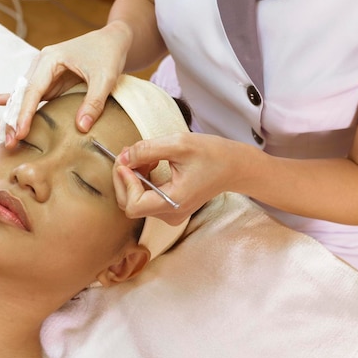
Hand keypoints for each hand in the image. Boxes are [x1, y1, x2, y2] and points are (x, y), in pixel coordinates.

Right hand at [0, 21, 132, 146]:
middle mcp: (41, 64)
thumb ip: (94, 102)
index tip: (20, 133)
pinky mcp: (49, 81)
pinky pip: (30, 96)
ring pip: (22, 97)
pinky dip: (17, 105)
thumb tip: (81, 128)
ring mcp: (44, 73)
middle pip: (22, 94)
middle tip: (5, 142)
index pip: (33, 90)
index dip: (25, 113)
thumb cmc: (108, 55)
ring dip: (11, 116)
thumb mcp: (105, 78)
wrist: (112, 41)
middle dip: (12, 118)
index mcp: (50, 59)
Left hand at [112, 132, 237, 224]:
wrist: (235, 166)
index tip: (125, 161)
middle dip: (125, 177)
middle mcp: (170, 214)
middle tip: (130, 153)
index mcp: (174, 202)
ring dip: (133, 176)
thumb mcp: (178, 144)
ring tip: (147, 155)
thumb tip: (123, 157)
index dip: (124, 182)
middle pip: (130, 204)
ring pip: (136, 200)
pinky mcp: (170, 207)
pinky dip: (142, 179)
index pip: (133, 205)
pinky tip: (151, 162)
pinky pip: (145, 197)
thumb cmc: (212, 154)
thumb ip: (147, 150)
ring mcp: (170, 213)